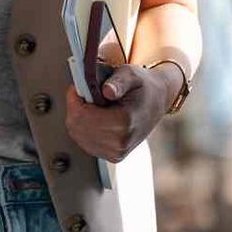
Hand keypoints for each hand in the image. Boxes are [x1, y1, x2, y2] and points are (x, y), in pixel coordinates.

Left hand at [62, 63, 182, 163]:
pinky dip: (83, 127)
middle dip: (75, 107)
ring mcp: (116, 153)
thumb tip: (107, 91)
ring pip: (78, 134)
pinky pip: (84, 142)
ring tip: (93, 105)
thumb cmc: (143, 87)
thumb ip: (118, 81)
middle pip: (76, 126)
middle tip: (85, 93)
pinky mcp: (112, 156)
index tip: (78, 86)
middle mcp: (120, 142)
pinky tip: (94, 117)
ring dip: (79, 117)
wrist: (157, 101)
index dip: (74, 98)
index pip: (81, 115)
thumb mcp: (131, 74)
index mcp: (124, 122)